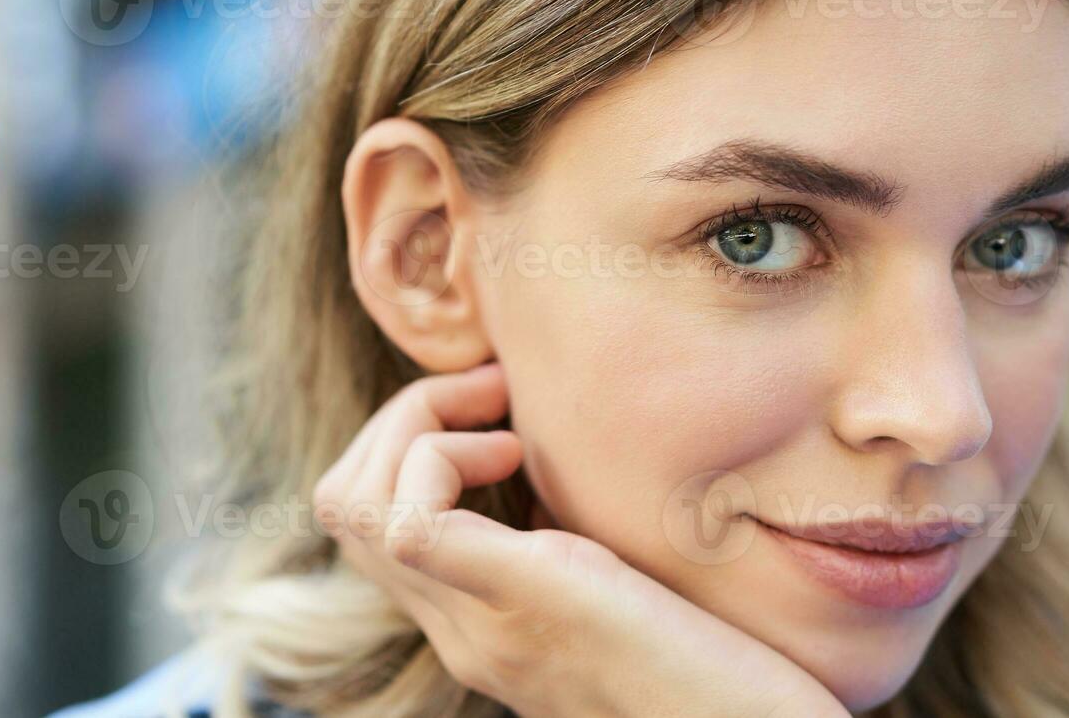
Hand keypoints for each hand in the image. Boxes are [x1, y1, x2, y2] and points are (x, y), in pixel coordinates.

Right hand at [312, 363, 849, 717]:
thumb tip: (549, 490)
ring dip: (415, 425)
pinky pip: (412, 517)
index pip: (371, 527)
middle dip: (398, 421)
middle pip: (343, 506)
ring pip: (354, 503)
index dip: (408, 448)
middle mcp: (463, 633)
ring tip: (503, 419)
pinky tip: (517, 451)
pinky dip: (444, 455)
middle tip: (490, 395)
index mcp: (483, 627)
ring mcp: (481, 624)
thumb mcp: (623, 599)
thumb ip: (568, 559)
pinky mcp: (524, 600)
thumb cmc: (725, 672)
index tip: (497, 416)